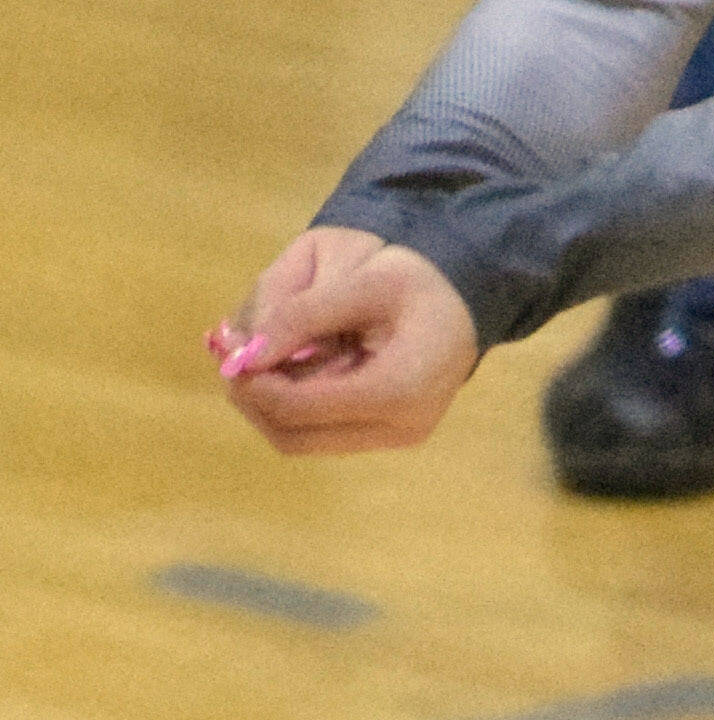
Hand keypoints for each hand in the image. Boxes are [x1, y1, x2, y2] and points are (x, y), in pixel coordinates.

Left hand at [210, 226, 478, 454]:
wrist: (474, 294)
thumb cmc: (423, 279)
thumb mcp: (365, 280)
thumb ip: (303, 314)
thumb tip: (244, 353)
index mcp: (394, 391)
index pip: (298, 408)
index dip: (256, 384)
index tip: (232, 354)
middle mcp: (396, 428)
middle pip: (295, 436)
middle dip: (257, 400)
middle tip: (237, 361)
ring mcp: (396, 436)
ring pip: (306, 440)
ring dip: (274, 406)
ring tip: (262, 363)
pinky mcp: (392, 434)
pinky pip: (326, 432)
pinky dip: (298, 406)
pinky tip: (295, 371)